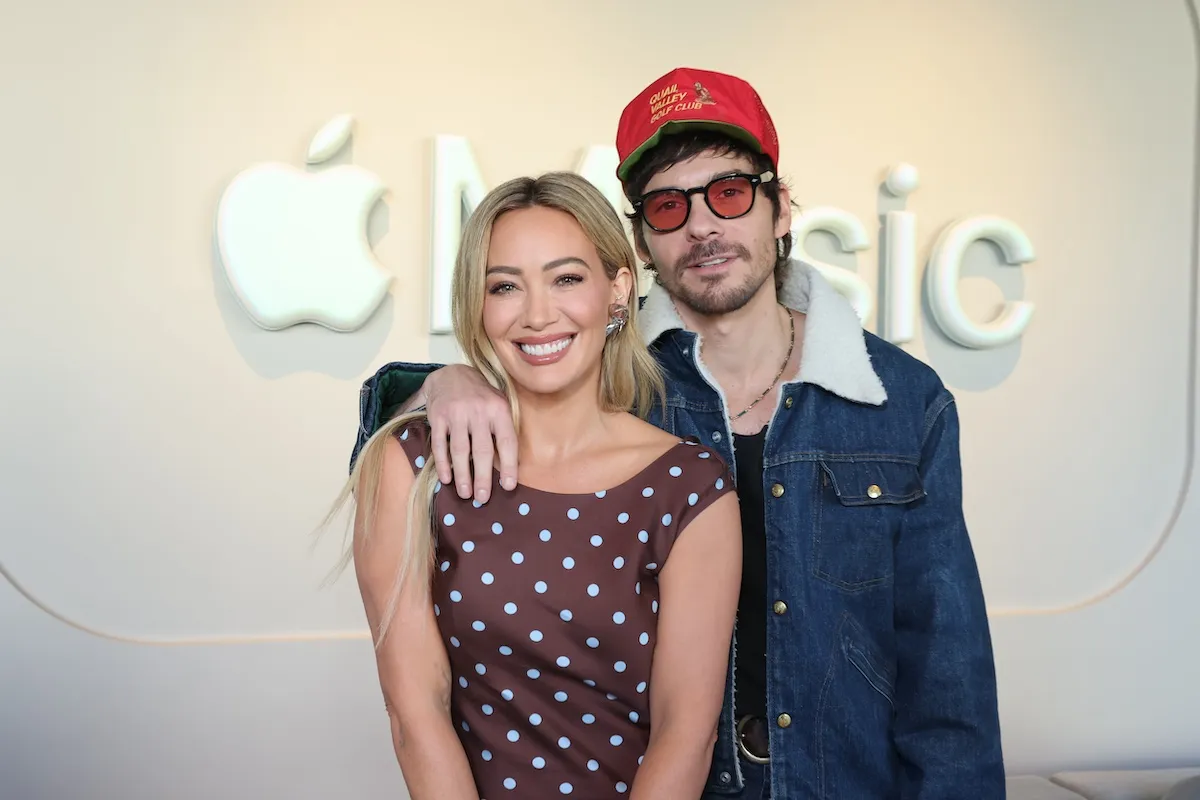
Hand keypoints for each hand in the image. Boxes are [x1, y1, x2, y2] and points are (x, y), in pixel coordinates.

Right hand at [424, 365, 517, 502]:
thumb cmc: (481, 397)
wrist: (451, 374)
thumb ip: (503, 430)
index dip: (509, 466)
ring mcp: (457, 413)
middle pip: (482, 450)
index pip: (507, 442)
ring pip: (460, 450)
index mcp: (499, 409)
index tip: (508, 486)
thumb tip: (511, 466)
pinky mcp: (438, 416)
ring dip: (463, 475)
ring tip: (465, 493)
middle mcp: (479, 410)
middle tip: (483, 498)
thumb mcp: (499, 405)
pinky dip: (443, 463)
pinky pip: (440, 444)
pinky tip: (446, 479)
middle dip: (483, 477)